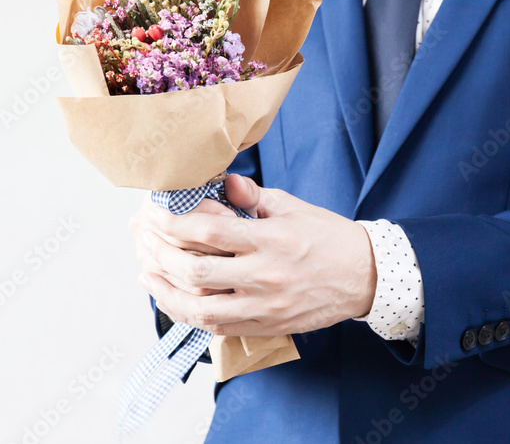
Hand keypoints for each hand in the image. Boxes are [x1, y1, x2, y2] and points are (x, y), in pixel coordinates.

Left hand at [135, 173, 376, 336]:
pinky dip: (187, 314)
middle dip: (162, 255)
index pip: (210, 232)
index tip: (155, 216)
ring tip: (146, 274)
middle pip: (197, 271)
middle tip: (144, 241)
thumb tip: (223, 183)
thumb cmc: (327, 237)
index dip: (175, 223)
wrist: (365, 276)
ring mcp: (265, 307)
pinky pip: (217, 327)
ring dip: (166, 291)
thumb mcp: (293, 206)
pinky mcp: (267, 326)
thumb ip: (253, 197)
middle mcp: (266, 276)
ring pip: (201, 307)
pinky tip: (171, 299)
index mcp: (273, 239)